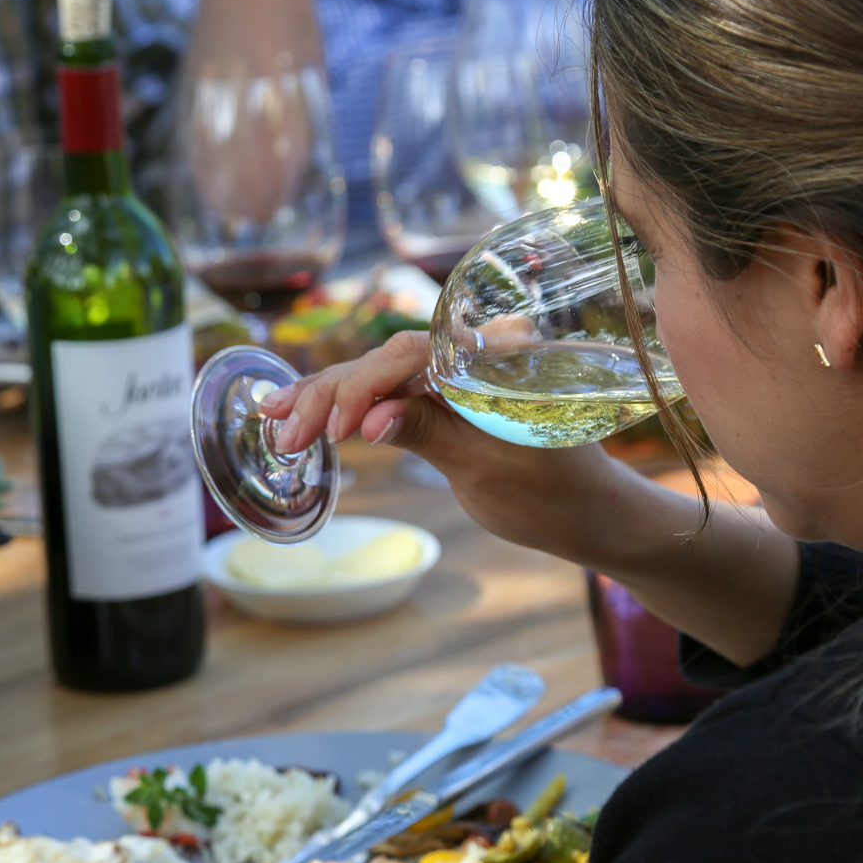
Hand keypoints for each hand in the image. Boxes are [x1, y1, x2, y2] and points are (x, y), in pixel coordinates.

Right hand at [260, 332, 627, 555]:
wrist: (586, 513)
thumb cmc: (552, 495)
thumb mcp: (489, 470)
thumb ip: (431, 433)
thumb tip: (371, 419)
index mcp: (499, 354)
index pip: (415, 355)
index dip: (366, 387)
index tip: (336, 430)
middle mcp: (476, 350)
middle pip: (388, 359)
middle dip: (331, 393)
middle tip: (284, 431)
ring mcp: (456, 371)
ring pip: (380, 373)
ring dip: (326, 396)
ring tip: (276, 418)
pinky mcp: (442, 394)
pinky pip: (389, 391)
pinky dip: (347, 404)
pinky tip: (305, 413)